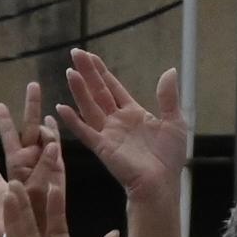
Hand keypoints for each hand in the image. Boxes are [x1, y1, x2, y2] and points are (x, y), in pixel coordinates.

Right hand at [58, 47, 188, 203]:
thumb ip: (168, 97)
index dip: (101, 71)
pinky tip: (61, 107)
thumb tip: (170, 71)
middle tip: (75, 53)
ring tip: (69, 72)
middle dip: (87, 73)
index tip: (89, 56)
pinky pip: (85, 132)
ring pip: (90, 107)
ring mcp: (108, 134)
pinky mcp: (103, 148)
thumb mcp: (175, 120)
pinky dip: (73, 120)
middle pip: (98, 92)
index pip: (113, 87)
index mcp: (133, 113)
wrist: (162, 183)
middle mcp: (117, 121)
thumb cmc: (169, 157)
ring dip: (79, 90)